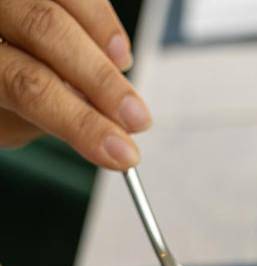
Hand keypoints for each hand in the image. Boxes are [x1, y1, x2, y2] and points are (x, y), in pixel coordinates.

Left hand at [0, 1, 150, 168]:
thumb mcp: (10, 121)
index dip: (82, 121)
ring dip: (106, 38)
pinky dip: (100, 18)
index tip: (121, 152)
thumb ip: (47, 115)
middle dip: (102, 78)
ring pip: (65, 0)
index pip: (28, 87)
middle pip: (45, 29)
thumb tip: (103, 119)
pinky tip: (114, 49)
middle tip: (138, 118)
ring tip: (124, 69)